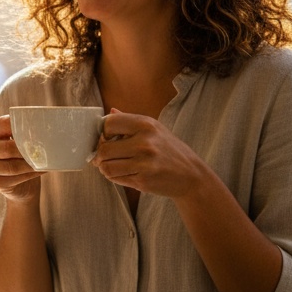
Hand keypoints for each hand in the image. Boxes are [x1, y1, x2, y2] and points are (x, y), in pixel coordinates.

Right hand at [0, 115, 41, 202]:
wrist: (19, 181)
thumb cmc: (21, 154)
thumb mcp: (19, 139)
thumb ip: (24, 132)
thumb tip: (44, 129)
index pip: (5, 124)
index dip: (22, 127)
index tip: (39, 129)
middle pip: (8, 148)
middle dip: (28, 150)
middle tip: (44, 149)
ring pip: (12, 166)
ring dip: (31, 165)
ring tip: (45, 161)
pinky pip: (15, 178)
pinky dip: (30, 174)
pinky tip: (40, 170)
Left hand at [89, 109, 207, 198]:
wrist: (192, 175)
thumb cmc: (170, 151)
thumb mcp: (155, 130)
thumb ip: (130, 121)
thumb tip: (111, 111)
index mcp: (146, 125)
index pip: (108, 124)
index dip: (102, 133)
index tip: (106, 139)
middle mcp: (144, 142)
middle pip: (103, 149)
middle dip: (100, 155)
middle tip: (104, 157)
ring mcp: (144, 163)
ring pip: (106, 166)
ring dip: (105, 168)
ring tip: (113, 166)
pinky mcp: (143, 180)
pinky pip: (116, 178)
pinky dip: (115, 177)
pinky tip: (124, 173)